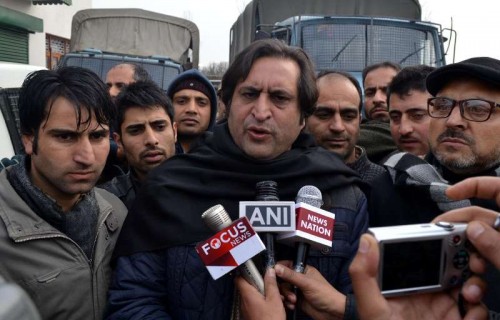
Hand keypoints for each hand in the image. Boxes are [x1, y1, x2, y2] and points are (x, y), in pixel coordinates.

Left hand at [235, 268, 285, 319]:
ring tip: (278, 298)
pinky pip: (255, 305)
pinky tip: (275, 306)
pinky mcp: (250, 316)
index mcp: (247, 294)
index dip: (246, 272)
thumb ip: (271, 284)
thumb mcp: (274, 300)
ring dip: (264, 295)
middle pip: (248, 287)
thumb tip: (269, 271)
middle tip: (273, 286)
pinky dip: (264, 303)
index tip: (256, 270)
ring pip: (253, 296)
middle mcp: (243, 301)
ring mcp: (245, 310)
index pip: (239, 278)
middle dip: (261, 285)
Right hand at [276, 262, 344, 319]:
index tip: (271, 273)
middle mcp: (299, 278)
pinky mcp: (297, 300)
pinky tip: (292, 305)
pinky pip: (286, 298)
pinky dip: (287, 302)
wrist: (332, 312)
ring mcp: (298, 289)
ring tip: (293, 300)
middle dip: (283, 286)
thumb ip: (291, 275)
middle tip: (286, 292)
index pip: (287, 265)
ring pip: (284, 289)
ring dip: (286, 295)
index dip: (279, 268)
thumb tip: (277, 267)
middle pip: (283, 278)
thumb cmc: (325, 294)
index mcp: (303, 270)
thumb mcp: (307, 283)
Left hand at [349, 234, 488, 319]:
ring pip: (468, 288)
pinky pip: (476, 312)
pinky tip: (467, 315)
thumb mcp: (371, 308)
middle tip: (470, 263)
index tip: (449, 241)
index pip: (423, 258)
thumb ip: (364, 275)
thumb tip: (366, 240)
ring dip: (474, 287)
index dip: (438, 247)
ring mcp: (444, 309)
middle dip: (465, 264)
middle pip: (452, 269)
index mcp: (405, 284)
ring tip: (468, 295)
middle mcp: (426, 294)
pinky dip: (477, 311)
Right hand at [434, 177, 499, 268]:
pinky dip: (478, 262)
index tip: (448, 195)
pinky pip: (488, 254)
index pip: (497, 188)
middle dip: (460, 228)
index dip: (472, 185)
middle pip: (482, 216)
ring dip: (468, 251)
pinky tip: (472, 275)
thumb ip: (496, 246)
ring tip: (462, 266)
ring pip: (483, 238)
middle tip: (438, 237)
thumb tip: (472, 229)